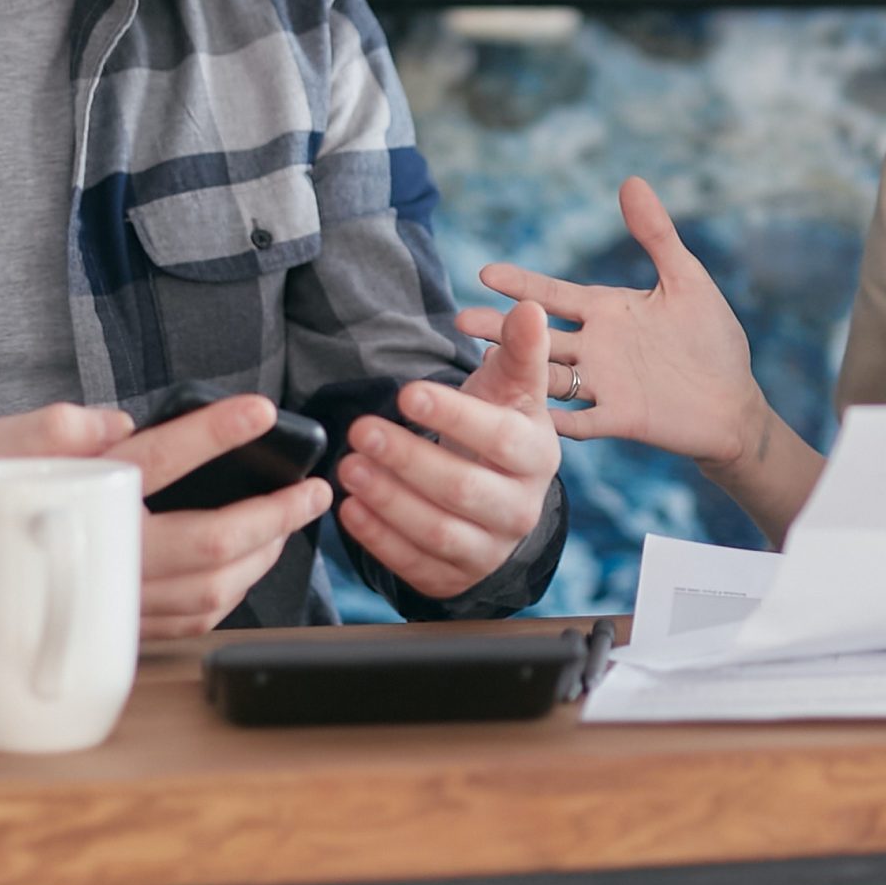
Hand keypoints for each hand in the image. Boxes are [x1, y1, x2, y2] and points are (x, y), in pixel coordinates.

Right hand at [0, 398, 332, 646]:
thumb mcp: (3, 446)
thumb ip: (54, 427)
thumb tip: (113, 425)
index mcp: (85, 502)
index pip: (162, 460)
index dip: (215, 432)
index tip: (261, 410)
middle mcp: (110, 560)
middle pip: (213, 543)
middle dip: (276, 515)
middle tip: (314, 490)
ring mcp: (120, 603)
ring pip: (214, 590)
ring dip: (263, 556)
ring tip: (291, 524)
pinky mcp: (123, 629)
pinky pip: (194, 619)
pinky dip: (233, 594)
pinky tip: (250, 565)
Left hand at [334, 298, 562, 600]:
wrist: (502, 496)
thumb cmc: (500, 428)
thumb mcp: (513, 389)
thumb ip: (521, 349)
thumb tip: (530, 308)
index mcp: (537, 455)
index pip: (500, 438)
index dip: (454, 417)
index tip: (406, 393)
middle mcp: (521, 507)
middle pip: (463, 489)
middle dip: (407, 460)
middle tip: (360, 431)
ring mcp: (491, 548)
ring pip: (438, 531)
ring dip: (388, 500)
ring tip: (348, 468)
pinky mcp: (457, 576)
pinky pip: (416, 564)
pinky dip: (379, 539)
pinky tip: (350, 510)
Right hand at [457, 175, 765, 465]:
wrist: (735, 403)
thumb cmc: (712, 339)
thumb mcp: (686, 280)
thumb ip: (656, 235)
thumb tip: (630, 180)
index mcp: (606, 311)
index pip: (554, 294)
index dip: (522, 284)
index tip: (485, 273)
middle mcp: (595, 347)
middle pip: (538, 335)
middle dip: (500, 327)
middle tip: (461, 319)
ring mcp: (603, 384)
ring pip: (548, 375)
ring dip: (519, 368)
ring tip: (482, 363)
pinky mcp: (619, 419)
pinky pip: (581, 421)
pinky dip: (556, 420)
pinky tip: (530, 416)